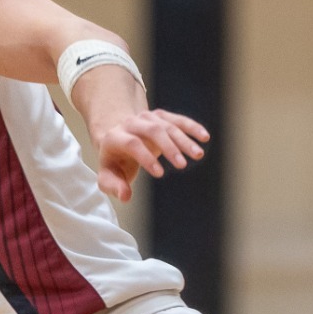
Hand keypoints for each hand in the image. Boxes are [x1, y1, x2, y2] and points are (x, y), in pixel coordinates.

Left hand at [91, 109, 209, 202]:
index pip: (133, 144)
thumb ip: (114, 187)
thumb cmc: (114, 162)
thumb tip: (125, 197)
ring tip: (198, 155)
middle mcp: (131, 123)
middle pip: (153, 131)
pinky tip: (204, 137)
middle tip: (182, 165)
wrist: (118, 138)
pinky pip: (178, 120)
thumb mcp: (108, 176)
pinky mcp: (161, 116)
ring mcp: (147, 117)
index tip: (160, 174)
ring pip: (168, 126)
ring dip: (184, 140)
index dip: (146, 158)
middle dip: (169, 147)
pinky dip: (192, 127)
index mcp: (115, 137)